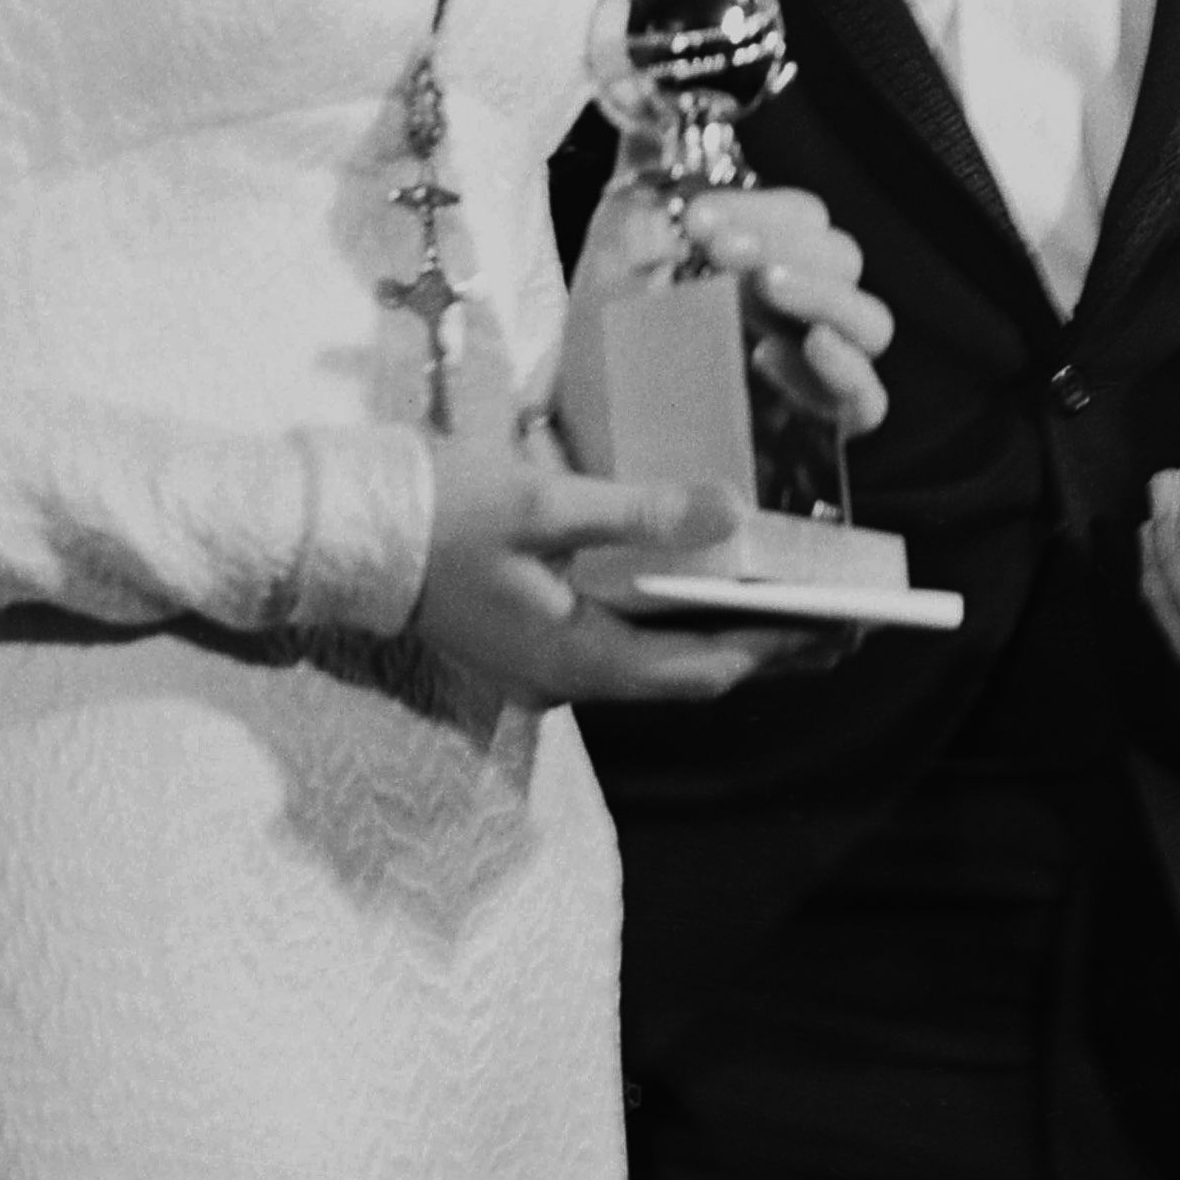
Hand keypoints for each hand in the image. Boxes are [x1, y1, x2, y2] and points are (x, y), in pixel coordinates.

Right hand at [415, 444, 841, 707]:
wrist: (336, 536)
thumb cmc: (435, 513)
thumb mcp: (543, 501)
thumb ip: (640, 511)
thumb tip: (732, 513)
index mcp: (577, 657)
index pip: (703, 668)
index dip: (778, 647)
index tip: (843, 624)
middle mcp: (568, 678)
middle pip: (689, 672)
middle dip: (766, 646)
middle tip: (843, 620)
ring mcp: (546, 666)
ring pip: (657, 659)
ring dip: (722, 632)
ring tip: (794, 600)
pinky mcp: (531, 643)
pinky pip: (621, 641)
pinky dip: (672, 618)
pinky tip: (701, 585)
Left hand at [577, 179, 892, 438]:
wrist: (580, 431)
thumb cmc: (608, 341)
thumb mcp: (613, 252)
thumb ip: (639, 180)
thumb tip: (645, 116)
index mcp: (767, 260)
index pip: (804, 217)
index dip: (764, 211)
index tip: (701, 222)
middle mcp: (801, 311)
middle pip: (842, 256)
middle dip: (787, 244)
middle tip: (721, 250)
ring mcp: (815, 371)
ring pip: (872, 321)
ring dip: (823, 295)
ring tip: (764, 288)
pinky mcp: (814, 432)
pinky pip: (867, 402)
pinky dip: (841, 374)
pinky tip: (778, 356)